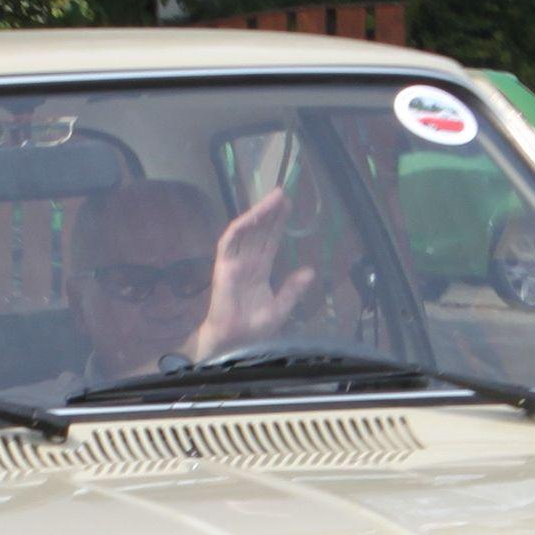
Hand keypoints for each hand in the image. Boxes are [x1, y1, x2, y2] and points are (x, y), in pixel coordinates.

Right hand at [183, 190, 318, 363]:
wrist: (235, 342)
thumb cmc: (253, 329)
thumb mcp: (280, 308)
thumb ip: (293, 289)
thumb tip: (310, 271)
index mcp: (259, 270)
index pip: (269, 241)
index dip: (278, 223)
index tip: (289, 206)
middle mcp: (247, 262)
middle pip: (259, 231)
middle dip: (270, 212)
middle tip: (283, 192)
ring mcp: (234, 262)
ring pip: (246, 231)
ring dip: (258, 213)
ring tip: (274, 198)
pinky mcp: (224, 267)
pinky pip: (230, 241)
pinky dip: (241, 226)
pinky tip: (254, 215)